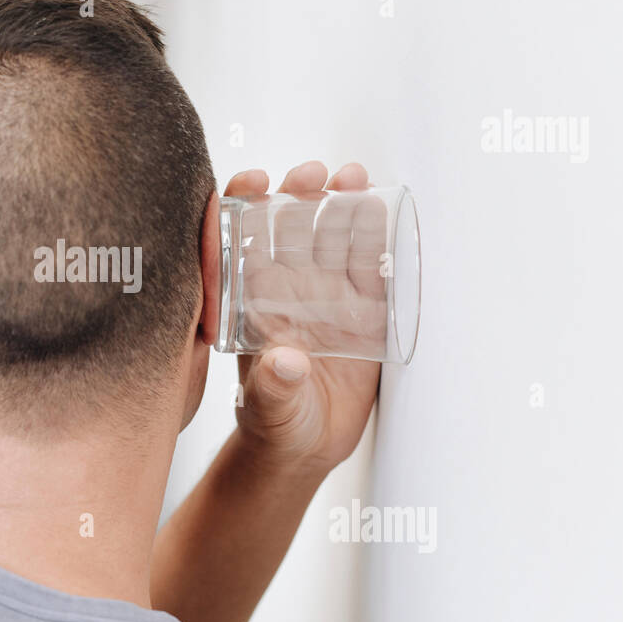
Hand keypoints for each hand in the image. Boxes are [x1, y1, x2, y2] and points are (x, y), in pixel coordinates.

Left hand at [224, 162, 382, 474]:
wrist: (307, 447)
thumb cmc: (274, 424)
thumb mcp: (270, 410)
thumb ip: (273, 388)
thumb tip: (285, 363)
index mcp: (251, 302)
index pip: (239, 240)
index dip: (241, 205)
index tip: (253, 181)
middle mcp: (287, 289)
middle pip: (291, 227)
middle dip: (299, 194)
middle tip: (312, 174)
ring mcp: (327, 295)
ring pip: (333, 237)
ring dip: (341, 204)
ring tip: (352, 177)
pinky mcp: (364, 310)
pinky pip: (372, 264)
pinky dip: (377, 236)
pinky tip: (383, 208)